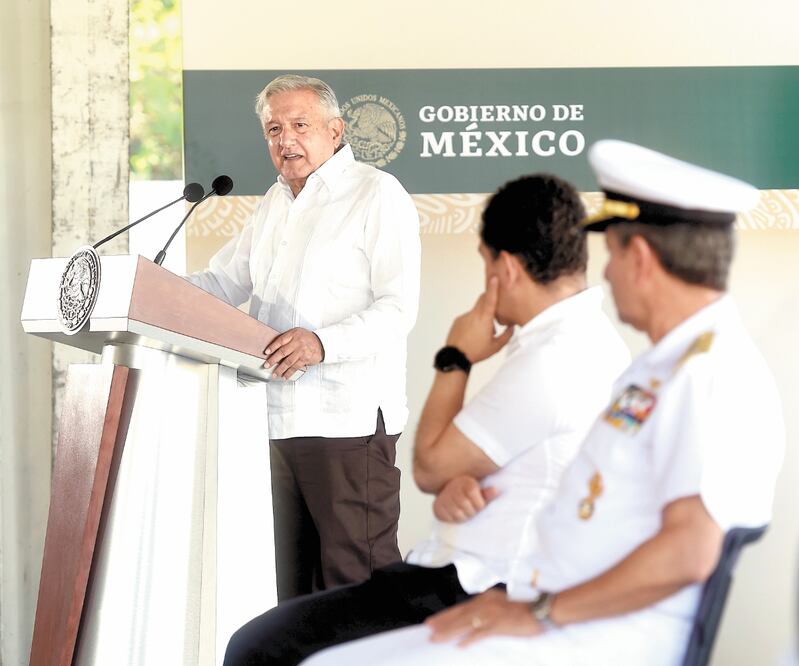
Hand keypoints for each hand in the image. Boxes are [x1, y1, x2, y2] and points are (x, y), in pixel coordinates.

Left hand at [264, 327, 323, 378]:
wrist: (321, 343)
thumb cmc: (307, 338)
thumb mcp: (297, 332)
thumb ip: (287, 338)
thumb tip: (273, 347)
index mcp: (293, 335)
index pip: (280, 341)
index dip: (272, 347)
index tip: (266, 352)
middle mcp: (297, 343)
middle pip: (282, 352)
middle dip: (273, 360)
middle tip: (266, 365)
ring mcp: (301, 352)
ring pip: (288, 362)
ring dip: (280, 369)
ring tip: (274, 374)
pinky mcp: (305, 359)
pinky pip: (295, 367)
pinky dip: (289, 373)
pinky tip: (284, 376)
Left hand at [426, 588, 543, 646]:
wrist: (541, 610)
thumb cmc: (523, 609)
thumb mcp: (500, 604)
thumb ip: (486, 609)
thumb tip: (473, 619)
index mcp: (485, 598)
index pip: (460, 607)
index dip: (445, 615)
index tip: (433, 621)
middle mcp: (485, 604)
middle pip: (459, 615)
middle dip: (442, 623)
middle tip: (428, 630)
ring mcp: (492, 614)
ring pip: (465, 624)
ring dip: (449, 631)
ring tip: (436, 638)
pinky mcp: (499, 625)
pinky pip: (481, 634)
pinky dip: (470, 640)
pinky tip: (460, 646)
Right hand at [433, 475, 498, 522]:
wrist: (448, 491)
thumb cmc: (467, 493)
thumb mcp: (479, 491)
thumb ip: (487, 494)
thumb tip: (495, 490)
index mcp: (467, 483)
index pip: (478, 502)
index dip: (479, 505)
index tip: (478, 503)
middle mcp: (454, 488)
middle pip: (468, 510)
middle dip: (471, 512)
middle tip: (469, 509)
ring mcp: (444, 497)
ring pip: (459, 516)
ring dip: (463, 517)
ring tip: (462, 511)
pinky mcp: (437, 507)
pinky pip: (448, 519)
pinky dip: (452, 519)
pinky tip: (453, 513)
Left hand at [446, 277, 512, 363]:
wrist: (456, 356)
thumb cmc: (476, 352)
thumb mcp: (495, 347)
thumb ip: (506, 336)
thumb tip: (511, 328)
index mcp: (484, 319)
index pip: (490, 299)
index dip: (493, 288)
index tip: (494, 277)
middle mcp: (474, 314)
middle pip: (483, 300)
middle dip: (489, 301)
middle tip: (494, 314)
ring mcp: (464, 316)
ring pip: (476, 311)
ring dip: (482, 317)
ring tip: (482, 333)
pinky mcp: (458, 320)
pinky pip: (468, 317)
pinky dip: (473, 322)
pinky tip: (472, 335)